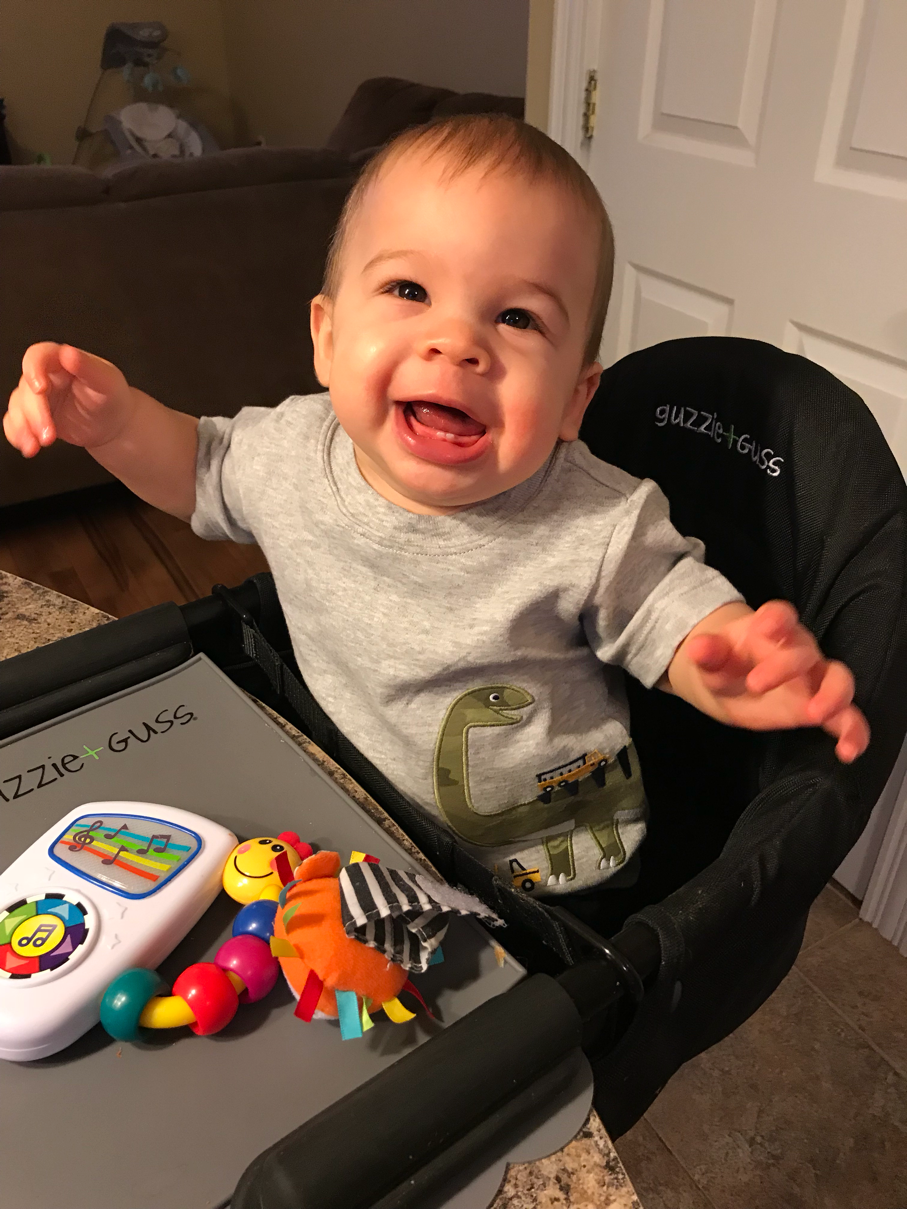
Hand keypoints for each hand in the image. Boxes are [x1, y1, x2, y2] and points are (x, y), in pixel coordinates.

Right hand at [4, 343, 134, 456]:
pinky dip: (18, 435)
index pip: (37, 356)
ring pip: (17, 407)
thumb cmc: (112, 396)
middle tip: (49, 435)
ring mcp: (37, 397)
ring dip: (24, 428)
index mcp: (59, 360)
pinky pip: (16, 423)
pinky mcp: (33, 416)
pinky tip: (29, 447)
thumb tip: (68, 353)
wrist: (113, 424)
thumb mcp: (106, 380)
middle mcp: (44, 376)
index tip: (40, 389)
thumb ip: (87, 366)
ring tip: (41, 445)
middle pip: (26, 389)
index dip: (33, 370)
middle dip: (35, 414)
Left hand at [675, 601, 869, 762]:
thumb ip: (708, 654)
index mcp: (771, 630)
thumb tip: (696, 647)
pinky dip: (853, 732)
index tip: (764, 626)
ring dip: (833, 696)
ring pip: (839, 680)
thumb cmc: (726, 663)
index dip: (776, 617)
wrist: (733, 681)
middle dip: (785, 666)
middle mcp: (799, 650)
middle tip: (755, 686)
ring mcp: (815, 679)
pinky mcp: (821, 706)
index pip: (781, 615)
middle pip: (804, 652)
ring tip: (816, 715)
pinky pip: (847, 717)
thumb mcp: (711, 660)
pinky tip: (848, 752)